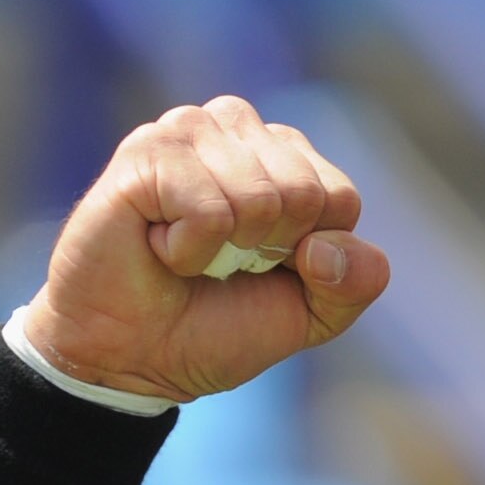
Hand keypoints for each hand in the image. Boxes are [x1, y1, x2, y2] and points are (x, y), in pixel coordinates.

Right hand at [15, 96, 391, 401]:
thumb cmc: (215, 325)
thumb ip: (355, 283)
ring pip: (263, 199)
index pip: (340, 199)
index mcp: (284, 154)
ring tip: (186, 251)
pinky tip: (158, 245)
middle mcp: (237, 127)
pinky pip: (211, 212)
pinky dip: (189, 252)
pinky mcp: (147, 151)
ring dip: (226, 253)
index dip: (309, 257)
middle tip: (219, 262)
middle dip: (269, 252)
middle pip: (306, 195)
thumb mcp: (310, 315)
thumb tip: (328, 247)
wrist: (130, 357)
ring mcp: (189, 130)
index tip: (261, 268)